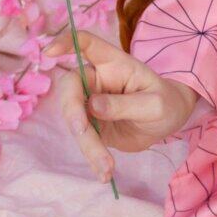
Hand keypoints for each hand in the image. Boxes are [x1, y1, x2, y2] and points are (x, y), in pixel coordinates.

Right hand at [43, 28, 204, 180]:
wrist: (168, 122)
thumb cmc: (165, 102)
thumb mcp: (155, 104)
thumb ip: (126, 104)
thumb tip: (93, 106)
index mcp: (113, 64)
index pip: (86, 44)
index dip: (66, 43)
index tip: (49, 52)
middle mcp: (97, 81)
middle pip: (71, 90)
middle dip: (72, 112)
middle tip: (82, 132)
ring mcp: (91, 104)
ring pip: (75, 121)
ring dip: (87, 145)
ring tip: (106, 168)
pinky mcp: (92, 126)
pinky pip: (84, 140)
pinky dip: (92, 158)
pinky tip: (104, 174)